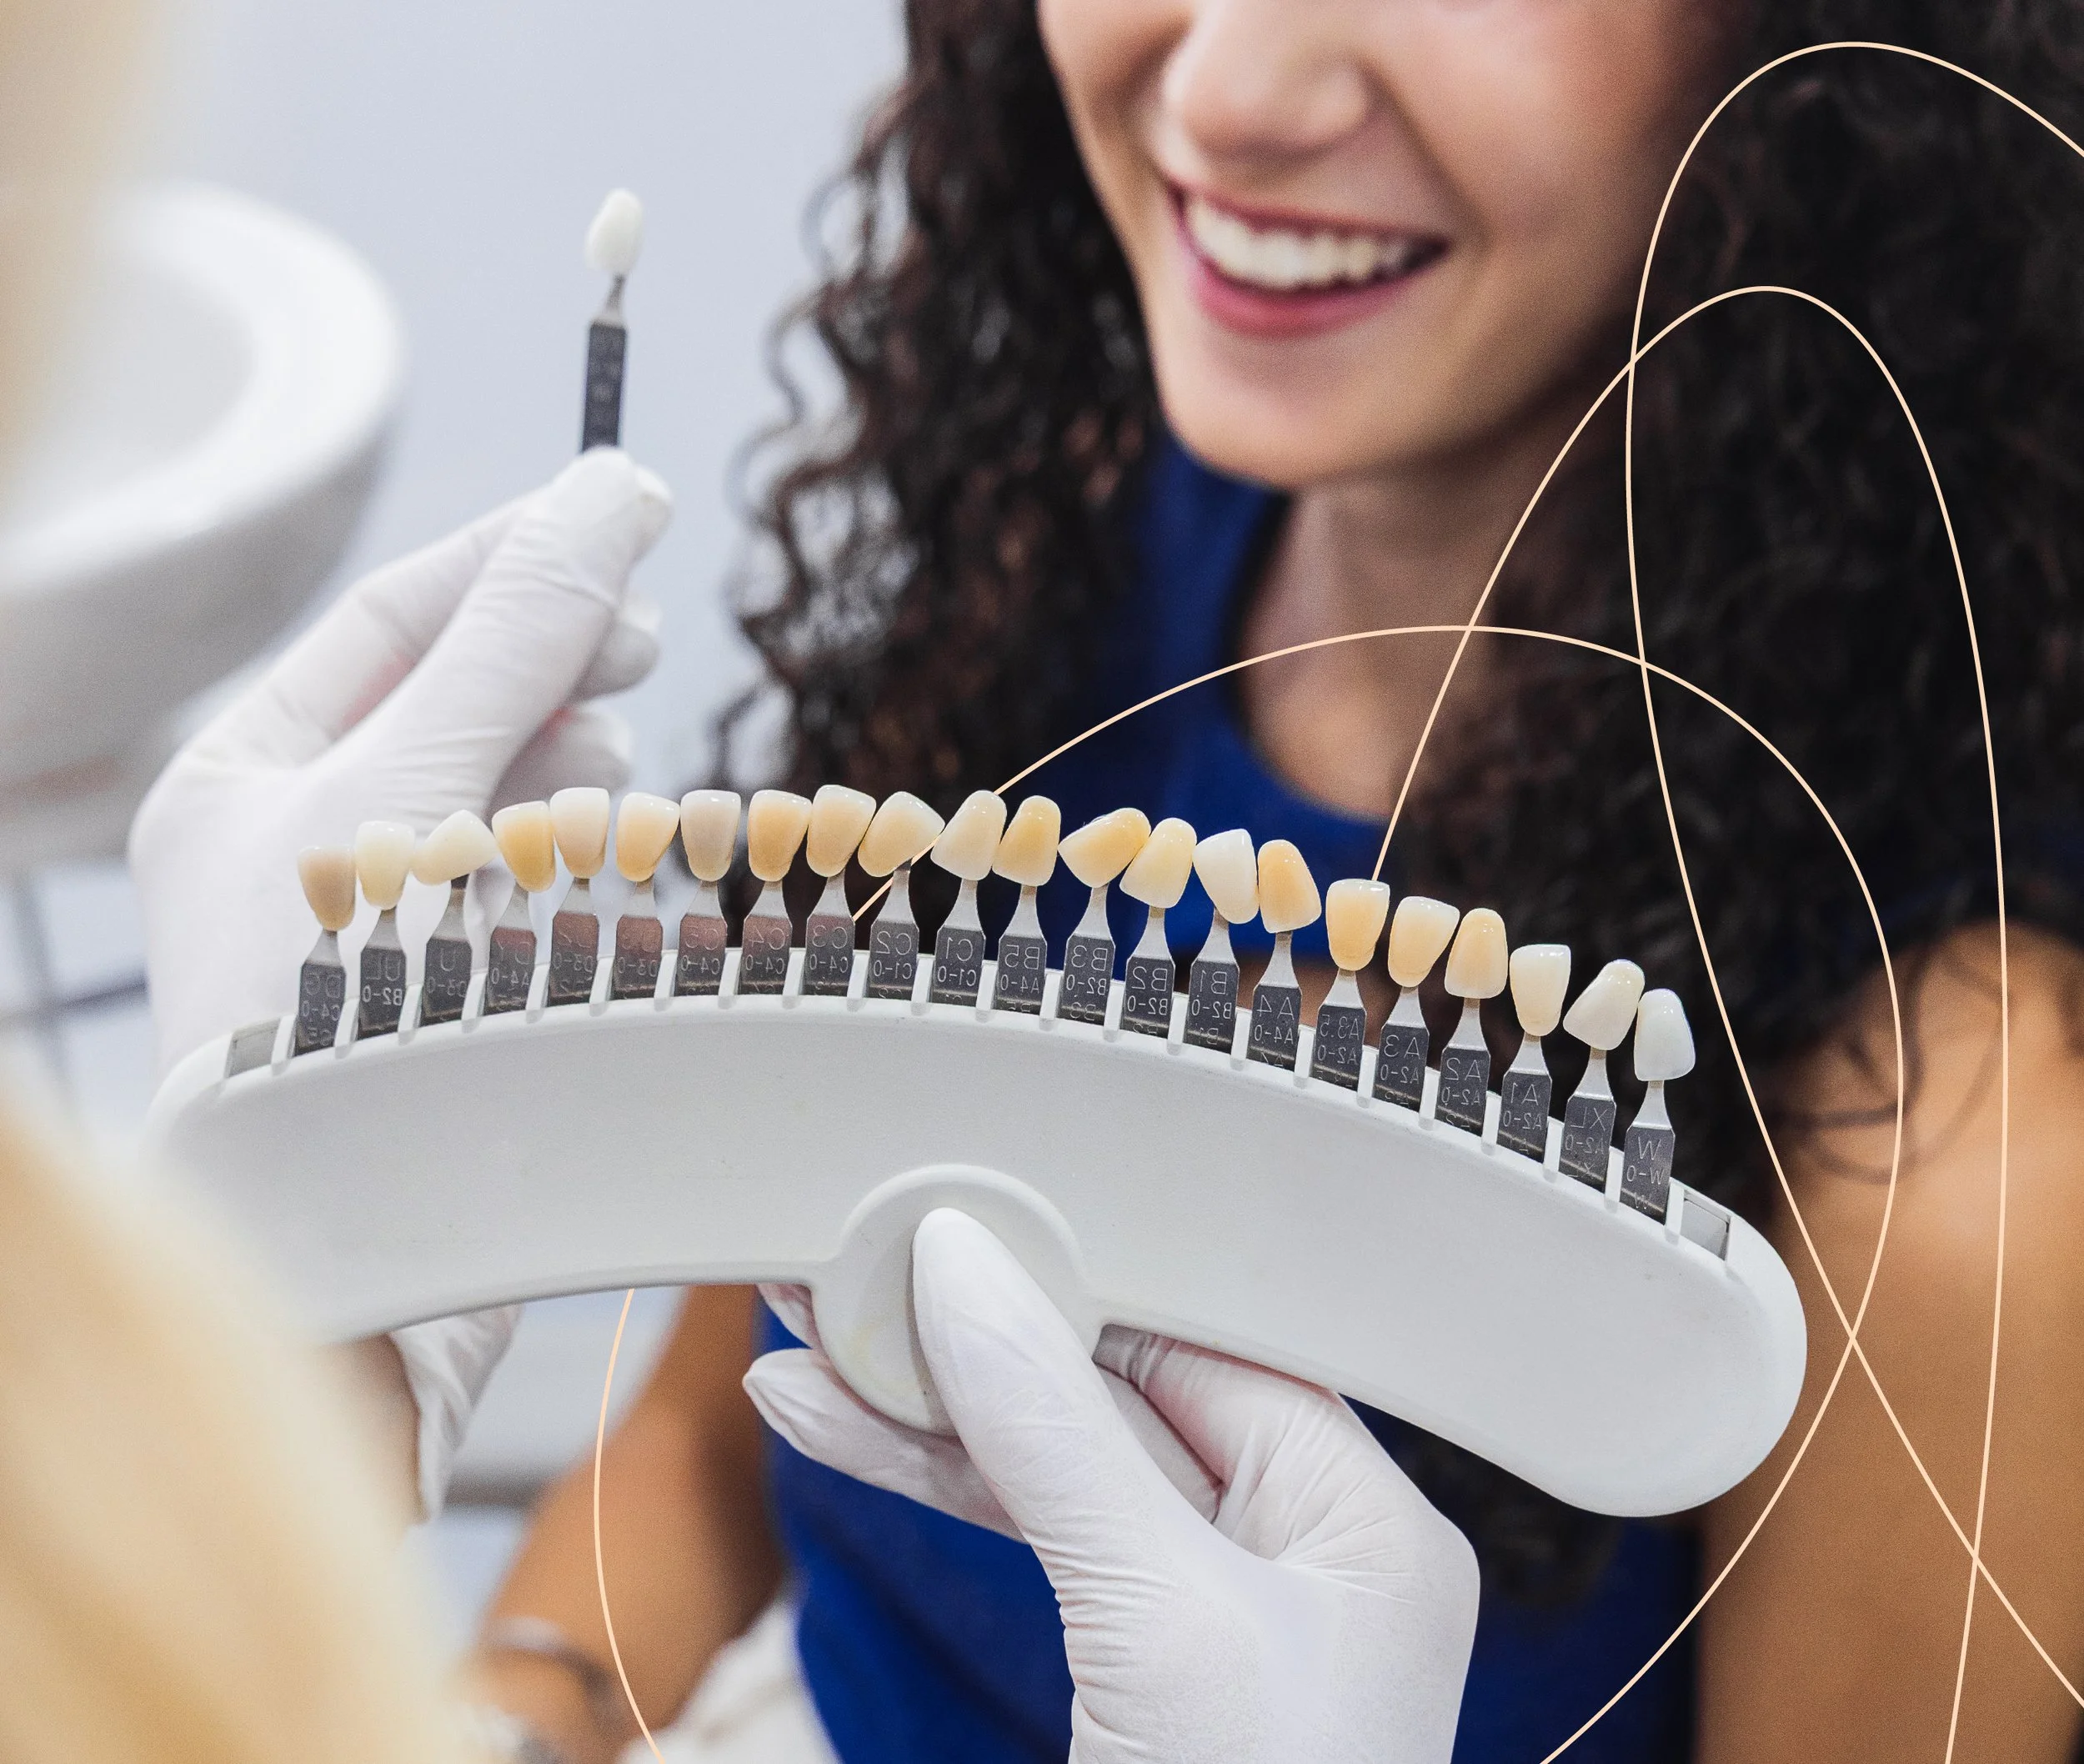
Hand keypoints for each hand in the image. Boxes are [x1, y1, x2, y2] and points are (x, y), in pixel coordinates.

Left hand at [129, 447, 670, 1074]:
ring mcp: (403, 926)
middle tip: (643, 642)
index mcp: (245, 783)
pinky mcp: (484, 997)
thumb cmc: (331, 1015)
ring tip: (604, 782)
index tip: (626, 509)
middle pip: (464, 701)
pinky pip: (557, 885)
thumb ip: (516, 637)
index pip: (391, 624)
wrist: (356, 1258)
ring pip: (521, 792)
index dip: (510, 557)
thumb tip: (612, 487)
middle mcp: (313, 846)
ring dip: (576, 765)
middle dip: (557, 661)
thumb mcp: (411, 786)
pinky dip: (591, 860)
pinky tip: (613, 861)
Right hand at [745, 1211, 1478, 1763]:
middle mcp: (1298, 1551)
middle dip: (977, 1338)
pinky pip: (1032, 1543)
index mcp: (1365, 1520)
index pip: (1213, 1343)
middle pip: (1119, 1395)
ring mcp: (1211, 1613)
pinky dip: (936, 1487)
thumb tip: (967, 1269)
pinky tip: (838, 1430)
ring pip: (1055, 1467)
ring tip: (799, 1342)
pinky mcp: (1133, 1667)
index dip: (1082, 1274)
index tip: (962, 1217)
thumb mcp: (1160, 1616)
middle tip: (852, 1269)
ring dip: (925, 1410)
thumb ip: (1058, 1436)